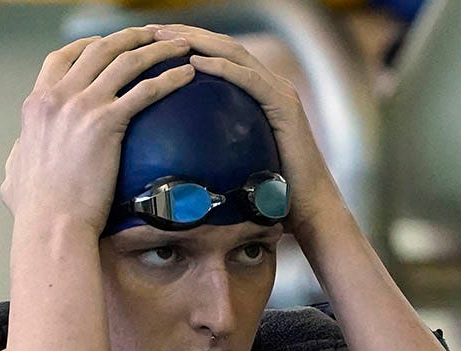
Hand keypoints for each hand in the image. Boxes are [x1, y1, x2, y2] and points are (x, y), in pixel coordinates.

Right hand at [1, 27, 195, 236]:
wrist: (51, 223)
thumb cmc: (35, 209)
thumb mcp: (14, 172)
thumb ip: (19, 154)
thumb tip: (18, 154)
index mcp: (36, 103)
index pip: (60, 57)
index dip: (86, 44)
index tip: (106, 42)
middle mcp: (57, 96)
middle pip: (99, 49)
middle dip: (130, 36)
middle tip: (154, 35)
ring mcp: (81, 106)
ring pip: (126, 61)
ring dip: (157, 49)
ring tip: (181, 46)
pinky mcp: (106, 123)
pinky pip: (145, 90)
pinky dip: (168, 78)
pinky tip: (186, 76)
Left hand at [152, 25, 344, 236]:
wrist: (308, 210)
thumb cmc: (271, 196)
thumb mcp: (234, 164)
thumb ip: (212, 150)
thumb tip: (172, 159)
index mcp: (259, 93)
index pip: (219, 57)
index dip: (188, 43)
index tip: (153, 41)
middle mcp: (271, 84)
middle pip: (224, 47)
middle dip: (187, 34)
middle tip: (152, 30)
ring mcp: (280, 92)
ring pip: (235, 54)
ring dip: (199, 42)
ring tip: (167, 38)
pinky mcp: (285, 106)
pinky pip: (249, 79)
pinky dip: (222, 67)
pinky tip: (195, 62)